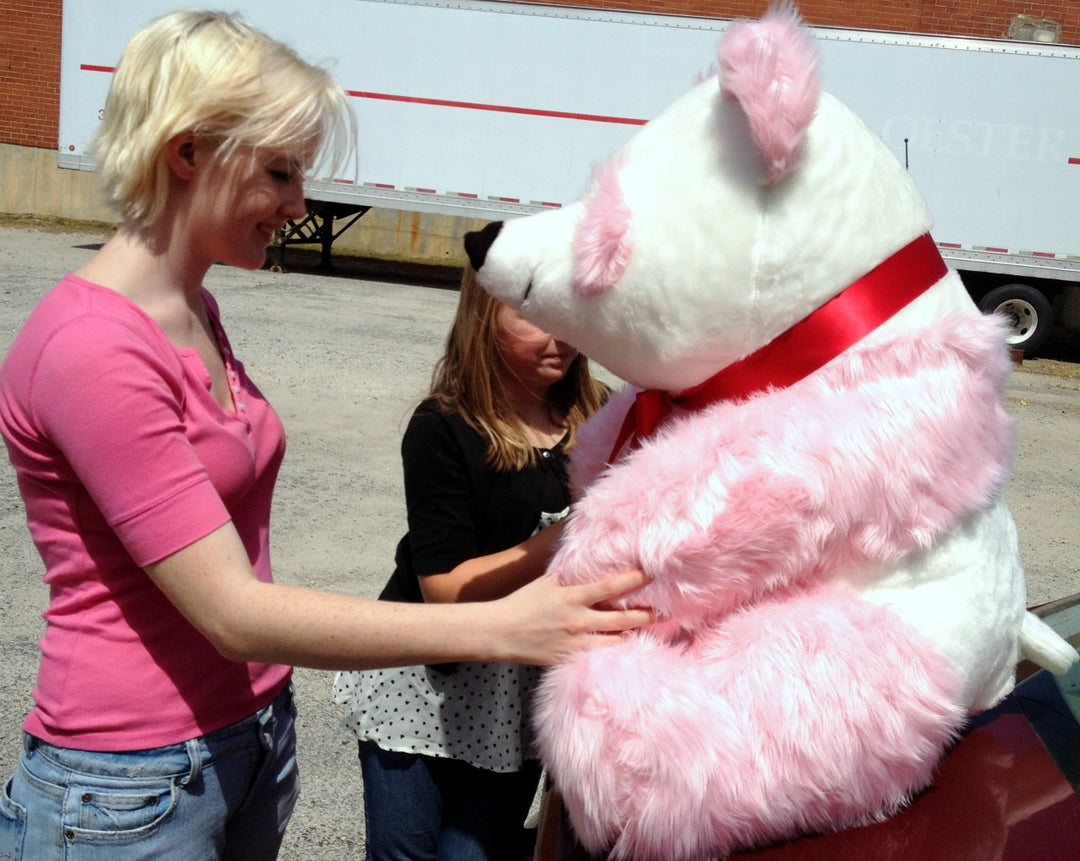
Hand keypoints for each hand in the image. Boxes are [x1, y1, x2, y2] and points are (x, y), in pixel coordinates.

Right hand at [489, 569, 652, 665]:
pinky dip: (614, 651)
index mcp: (572, 598)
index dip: (633, 579)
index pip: (610, 587)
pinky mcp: (571, 659)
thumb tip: (582, 560)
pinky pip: (599, 656)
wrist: (500, 633)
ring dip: (633, 635)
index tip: (651, 574)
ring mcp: (576, 643)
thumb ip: (567, 575)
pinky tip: (626, 648)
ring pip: (615, 642)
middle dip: (646, 615)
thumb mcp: (545, 582)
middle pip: (622, 619)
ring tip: (650, 632)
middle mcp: (579, 621)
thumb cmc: (521, 603)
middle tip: (665, 612)